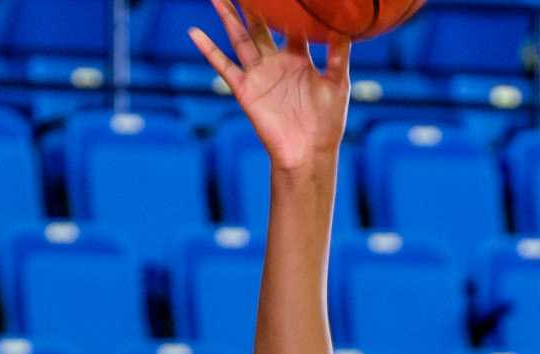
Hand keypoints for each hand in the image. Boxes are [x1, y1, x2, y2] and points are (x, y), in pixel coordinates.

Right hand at [190, 0, 348, 171]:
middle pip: (260, 27)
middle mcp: (276, 63)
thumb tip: (345, 26)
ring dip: (228, 18)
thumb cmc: (327, 122)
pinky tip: (194, 33)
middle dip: (252, 7)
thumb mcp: (338, 83)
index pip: (290, 26)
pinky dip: (208, 50)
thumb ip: (338, 54)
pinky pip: (223, 66)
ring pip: (240, 39)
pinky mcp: (245, 89)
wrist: (309, 153)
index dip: (287, 10)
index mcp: (299, 58)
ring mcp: (259, 75)